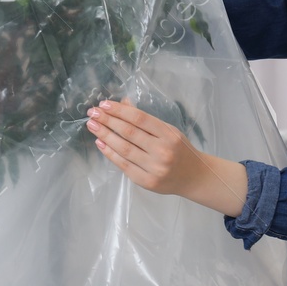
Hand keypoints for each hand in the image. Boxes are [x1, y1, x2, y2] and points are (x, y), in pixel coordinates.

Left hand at [86, 98, 245, 216]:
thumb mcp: (168, 131)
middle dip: (108, 120)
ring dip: (105, 135)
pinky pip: (124, 165)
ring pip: (124, 148)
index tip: (104, 104)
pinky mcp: (146, 181)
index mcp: (169, 134)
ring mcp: (154, 168)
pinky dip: (110, 153)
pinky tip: (100, 143)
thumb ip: (146, 120)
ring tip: (92, 125)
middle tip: (92, 112)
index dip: (120, 110)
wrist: (194, 177)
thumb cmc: (180, 150)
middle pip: (129, 132)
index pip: (140, 118)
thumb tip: (123, 103)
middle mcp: (162, 150)